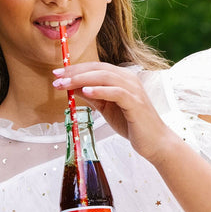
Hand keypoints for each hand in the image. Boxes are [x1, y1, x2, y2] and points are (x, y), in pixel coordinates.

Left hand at [52, 61, 178, 165]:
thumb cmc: (131, 125)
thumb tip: (73, 87)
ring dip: (82, 79)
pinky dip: (100, 90)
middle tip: (56, 77)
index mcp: (122, 78)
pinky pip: (116, 92)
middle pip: (98, 69)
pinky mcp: (136, 102)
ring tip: (65, 84)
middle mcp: (128, 79)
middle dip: (75, 72)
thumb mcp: (106, 108)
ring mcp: (133, 89)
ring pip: (105, 77)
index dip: (75, 69)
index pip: (96, 68)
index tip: (57, 73)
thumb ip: (92, 96)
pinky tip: (85, 91)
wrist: (154, 142)